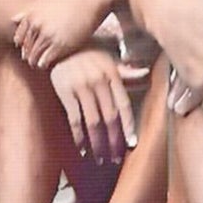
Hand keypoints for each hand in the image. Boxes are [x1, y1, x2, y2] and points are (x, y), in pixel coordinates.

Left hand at [12, 0, 108, 68]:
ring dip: (36, 61)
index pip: (19, 37)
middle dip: (29, 55)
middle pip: (26, 48)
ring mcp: (48, 35)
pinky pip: (46, 60)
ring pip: (34, 56)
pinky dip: (45, 64)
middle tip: (33, 60)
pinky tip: (48, 64)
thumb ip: (29, 11)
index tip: (27, 49)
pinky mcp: (61, 44)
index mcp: (31, 13)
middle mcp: (37, 24)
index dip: (22, 45)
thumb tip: (14, 19)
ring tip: (40, 64)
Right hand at [49, 48, 137, 162]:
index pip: (123, 105)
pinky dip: (79, 136)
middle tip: (115, 158)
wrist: (57, 43)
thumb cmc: (85, 51)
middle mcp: (98, 81)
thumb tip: (145, 74)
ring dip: (98, 143)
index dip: (128, 126)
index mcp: (112, 74)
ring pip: (93, 122)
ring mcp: (81, 87)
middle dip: (114, 141)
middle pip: (110, 117)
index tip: (131, 144)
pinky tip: (82, 148)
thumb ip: (125, 71)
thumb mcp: (107, 58)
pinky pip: (74, 119)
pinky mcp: (65, 91)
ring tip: (100, 159)